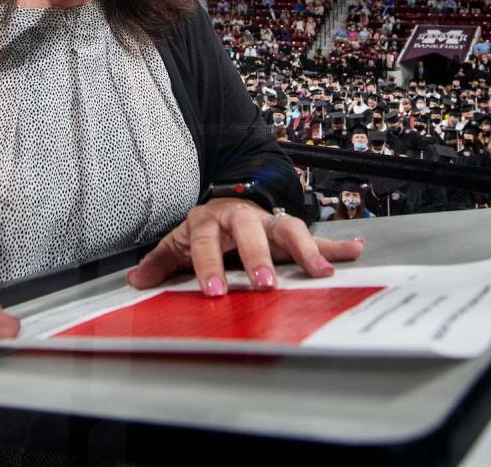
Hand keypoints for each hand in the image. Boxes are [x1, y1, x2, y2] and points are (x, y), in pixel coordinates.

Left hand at [126, 198, 364, 295]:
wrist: (230, 198)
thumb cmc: (207, 227)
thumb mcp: (180, 240)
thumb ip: (160, 260)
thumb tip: (135, 280)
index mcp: (210, 220)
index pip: (205, 243)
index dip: (208, 266)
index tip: (213, 292)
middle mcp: (242, 217)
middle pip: (250, 232)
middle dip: (259, 258)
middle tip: (264, 284)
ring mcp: (269, 221)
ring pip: (289, 229)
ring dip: (306, 250)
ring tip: (320, 271)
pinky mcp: (289, 229)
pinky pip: (316, 235)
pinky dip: (335, 244)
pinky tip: (354, 250)